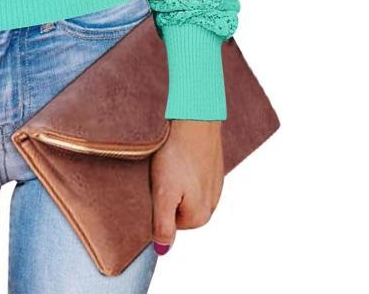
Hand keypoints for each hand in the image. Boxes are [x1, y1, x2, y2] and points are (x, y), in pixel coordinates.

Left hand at [150, 119, 224, 254]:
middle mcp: (212, 205)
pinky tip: (177, 155)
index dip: (155, 205)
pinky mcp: (213, 167)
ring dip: (174, 180)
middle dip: (165, 194)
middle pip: (177, 209)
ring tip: (167, 162)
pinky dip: (182, 168)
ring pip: (185, 192)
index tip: (153, 186)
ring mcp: (215, 185)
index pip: (167, 224)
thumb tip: (162, 250)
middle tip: (159, 173)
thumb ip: (163, 224)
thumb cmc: (176, 154)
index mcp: (200, 216)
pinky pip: (192, 176)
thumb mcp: (164, 192)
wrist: (194, 117)